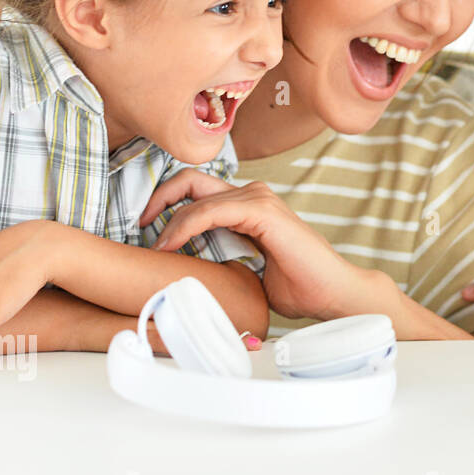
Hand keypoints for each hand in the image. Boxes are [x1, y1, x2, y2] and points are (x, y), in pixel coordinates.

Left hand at [140, 170, 366, 322]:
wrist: (333, 295)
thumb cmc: (300, 287)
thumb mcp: (248, 271)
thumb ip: (224, 258)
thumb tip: (188, 270)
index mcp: (251, 207)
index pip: (199, 190)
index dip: (167, 202)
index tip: (147, 230)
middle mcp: (254, 195)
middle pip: (191, 180)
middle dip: (158, 198)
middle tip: (140, 225)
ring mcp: (260, 200)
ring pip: (196, 195)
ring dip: (168, 218)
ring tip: (154, 246)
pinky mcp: (263, 212)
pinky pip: (210, 211)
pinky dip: (185, 226)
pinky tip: (170, 245)